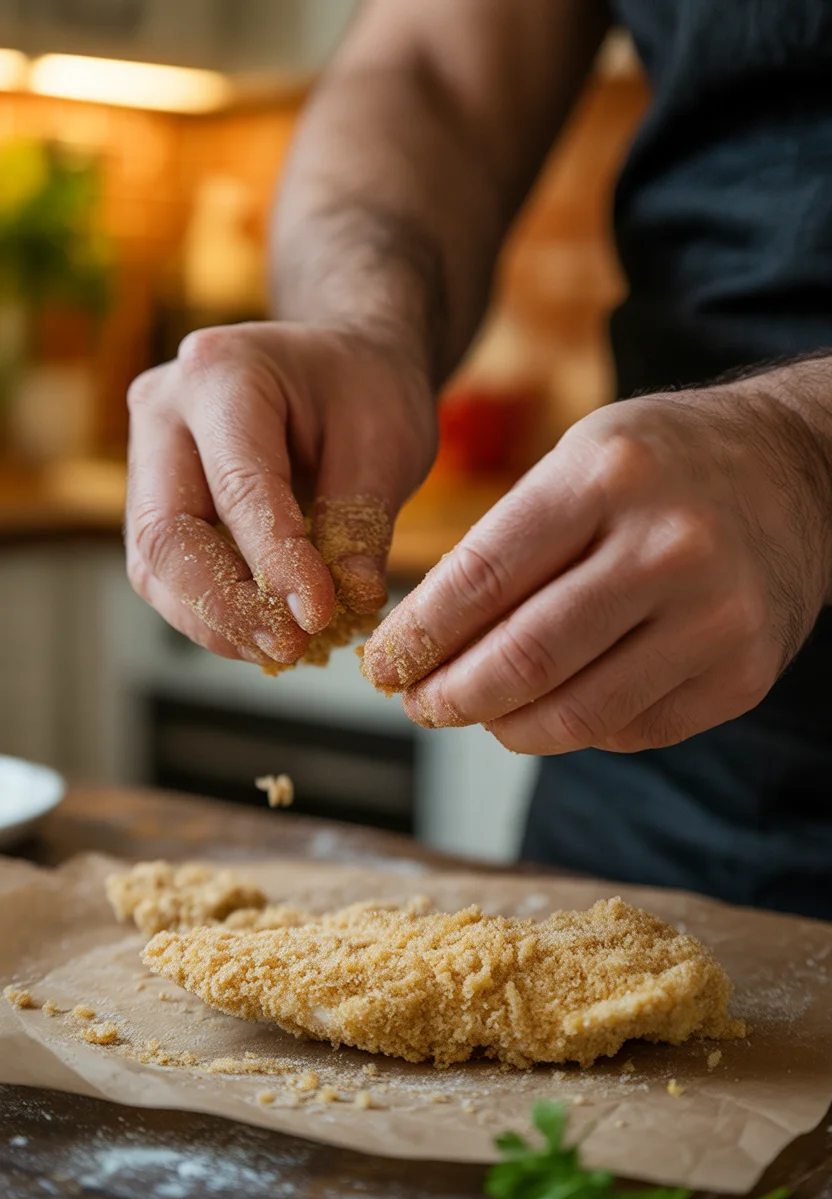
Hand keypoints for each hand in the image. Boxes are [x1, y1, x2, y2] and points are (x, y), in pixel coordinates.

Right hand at [126, 323, 435, 663]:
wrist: (341, 366)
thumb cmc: (366, 390)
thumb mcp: (387, 441)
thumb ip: (363, 519)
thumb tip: (352, 601)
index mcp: (221, 373)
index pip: (239, 486)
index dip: (276, 562)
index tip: (317, 615)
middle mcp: (164, 411)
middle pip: (166, 532)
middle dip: (226, 605)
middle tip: (290, 647)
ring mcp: (149, 457)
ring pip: (155, 564)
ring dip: (216, 621)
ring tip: (284, 649)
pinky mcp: (156, 501)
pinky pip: (168, 573)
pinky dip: (215, 613)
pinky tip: (265, 634)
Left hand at [362, 380, 831, 752]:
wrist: (797, 472)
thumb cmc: (664, 464)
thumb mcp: (579, 459)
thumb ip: (506, 543)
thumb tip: (423, 640)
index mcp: (607, 476)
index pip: (480, 579)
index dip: (417, 637)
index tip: (383, 665)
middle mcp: (668, 547)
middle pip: (523, 659)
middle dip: (448, 697)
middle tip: (417, 705)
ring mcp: (715, 618)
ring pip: (574, 714)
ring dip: (504, 727)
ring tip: (476, 713)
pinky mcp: (742, 674)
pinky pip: (629, 730)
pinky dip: (575, 727)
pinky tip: (554, 704)